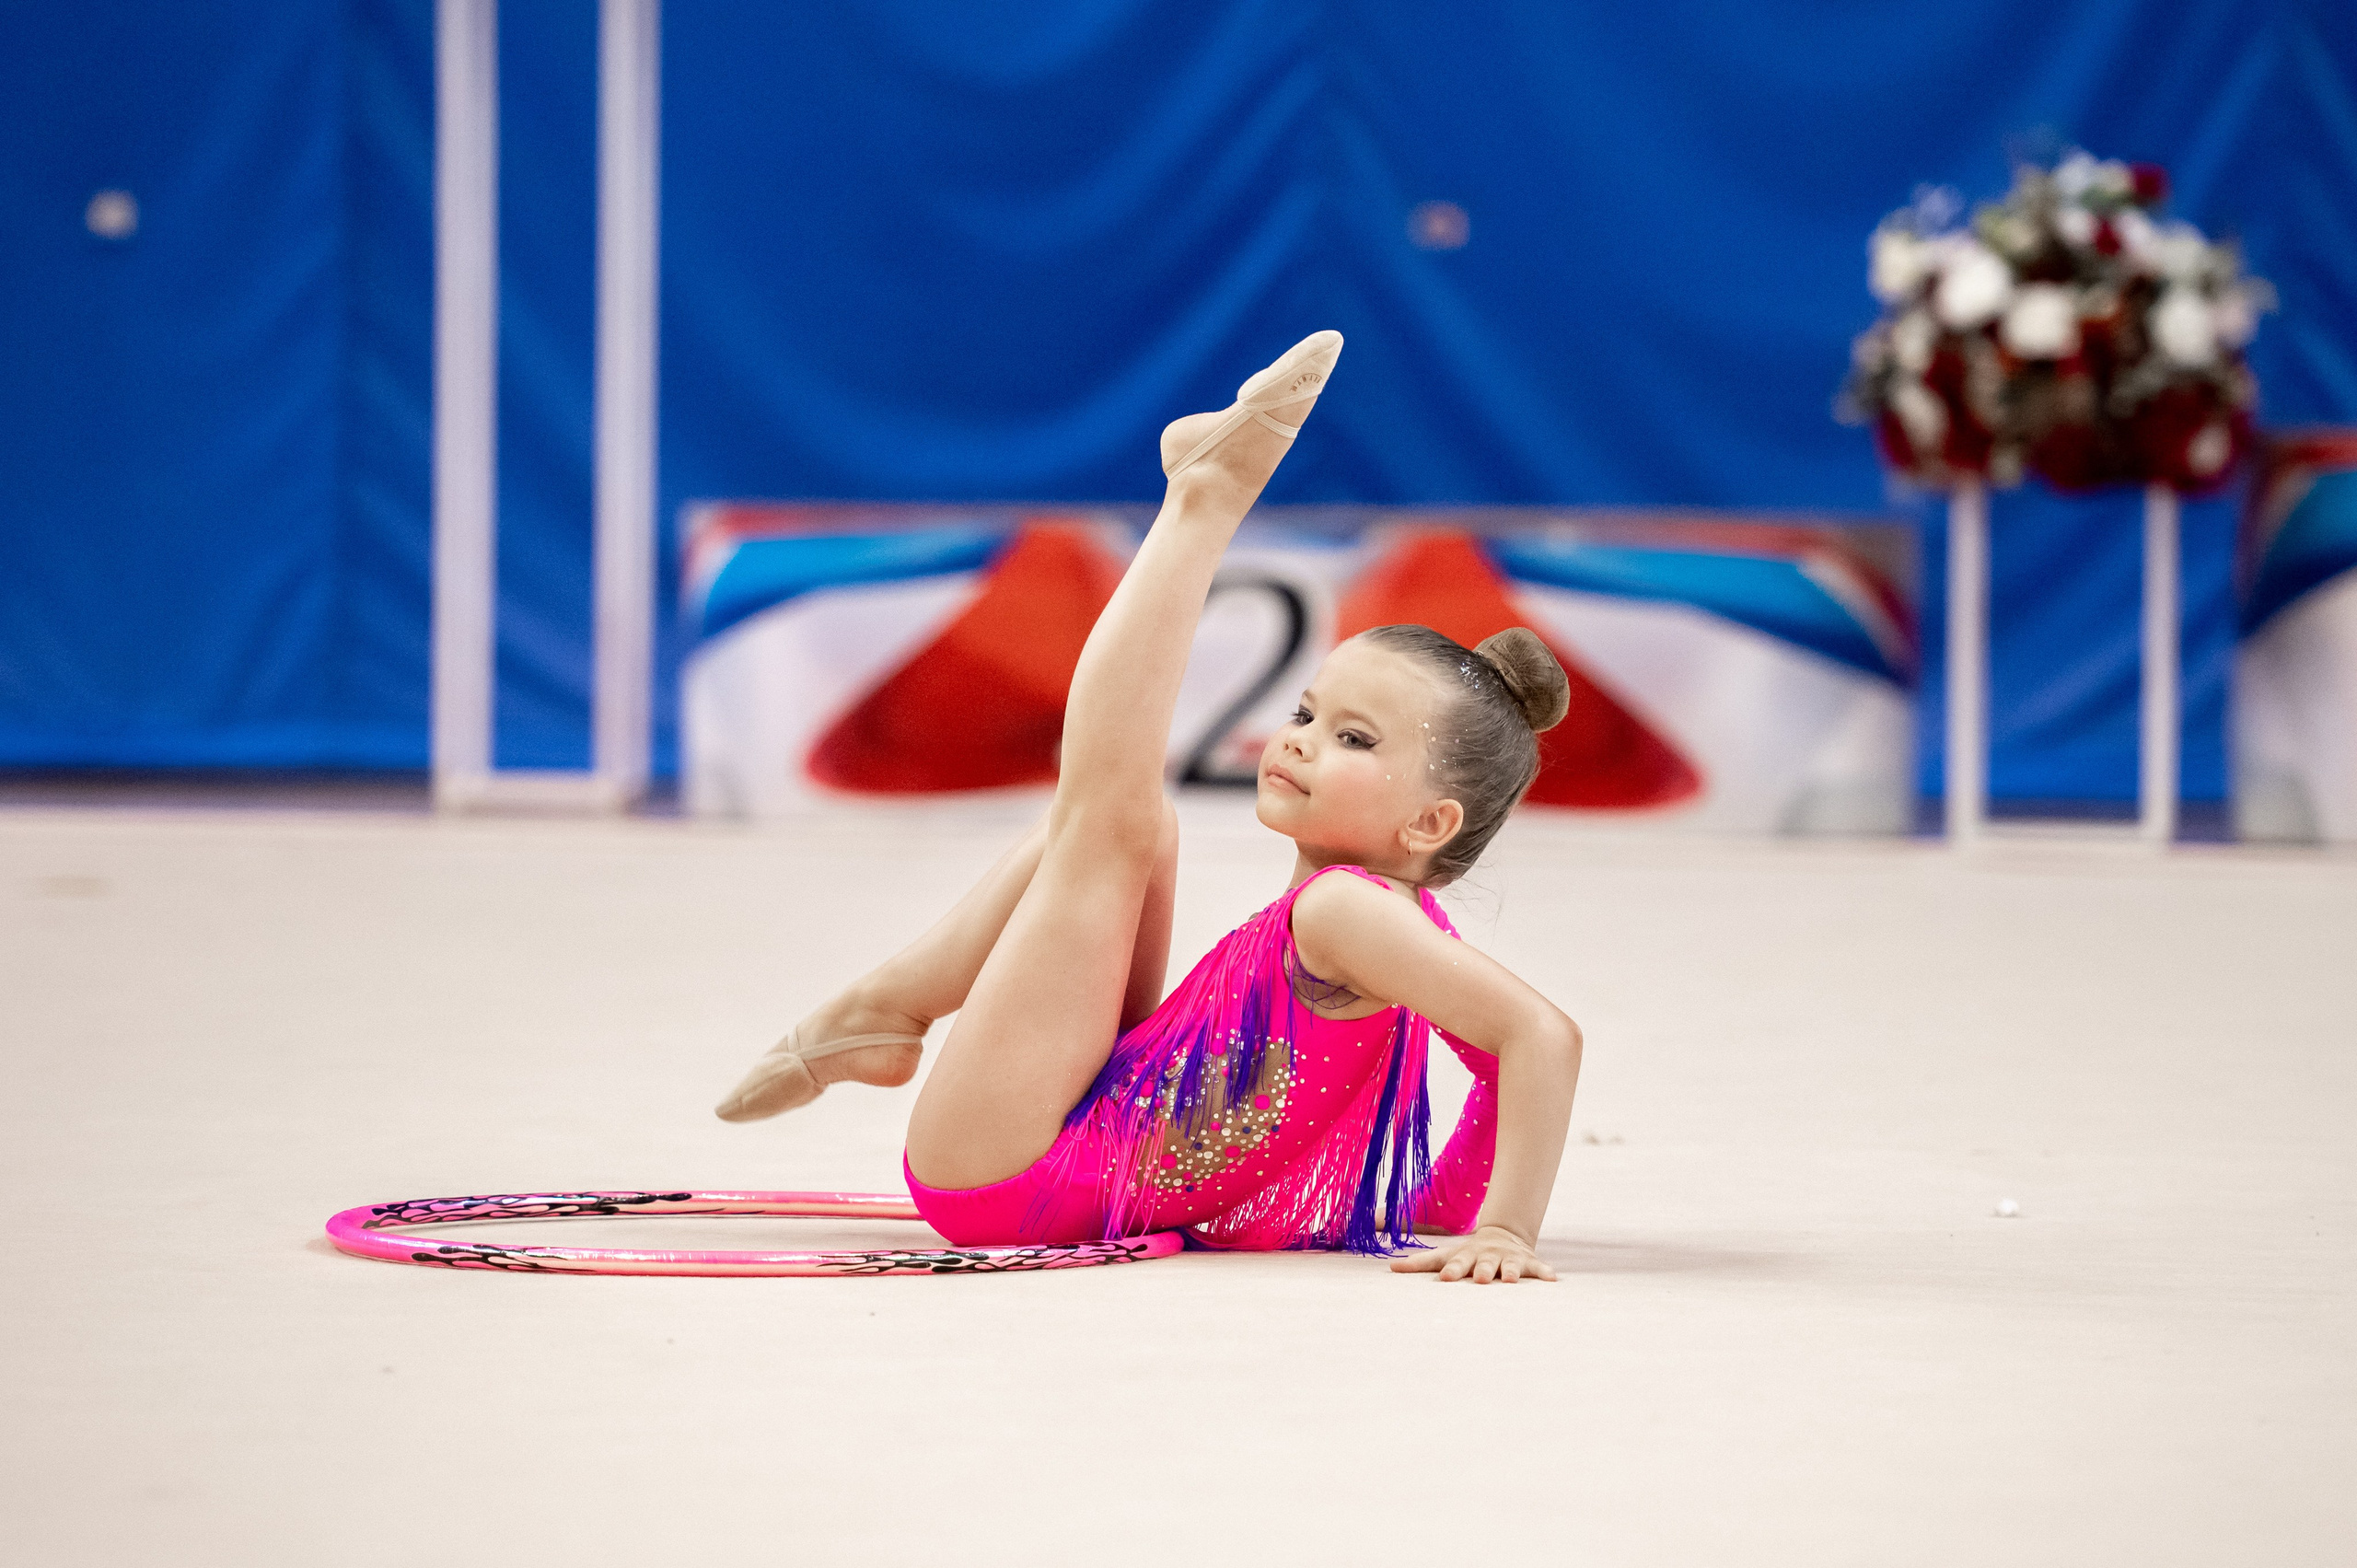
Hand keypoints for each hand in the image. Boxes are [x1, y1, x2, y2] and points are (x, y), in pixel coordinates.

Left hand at [1389, 1223, 1555, 1283]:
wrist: (1502, 1235)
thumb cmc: (1466, 1254)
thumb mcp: (1445, 1255)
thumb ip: (1420, 1263)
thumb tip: (1390, 1267)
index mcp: (1466, 1256)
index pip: (1457, 1263)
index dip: (1452, 1270)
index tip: (1446, 1279)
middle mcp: (1487, 1257)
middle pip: (1484, 1264)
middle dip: (1482, 1271)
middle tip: (1480, 1280)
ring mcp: (1508, 1259)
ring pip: (1510, 1267)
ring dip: (1510, 1273)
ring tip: (1511, 1281)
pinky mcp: (1528, 1263)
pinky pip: (1538, 1268)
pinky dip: (1545, 1273)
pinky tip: (1553, 1279)